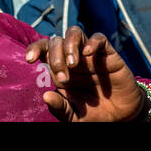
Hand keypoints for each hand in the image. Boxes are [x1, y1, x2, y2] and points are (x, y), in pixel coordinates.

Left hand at [25, 26, 146, 121]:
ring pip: (75, 33)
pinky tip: (89, 53)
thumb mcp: (74, 117)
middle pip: (56, 42)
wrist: (121, 117)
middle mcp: (73, 59)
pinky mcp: (108, 54)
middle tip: (63, 78)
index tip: (29, 59)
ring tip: (73, 63)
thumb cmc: (93, 115)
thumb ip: (60, 109)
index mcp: (60, 71)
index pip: (43, 50)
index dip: (35, 49)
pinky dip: (93, 42)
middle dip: (56, 57)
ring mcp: (90, 55)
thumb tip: (46, 96)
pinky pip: (99, 38)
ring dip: (70, 45)